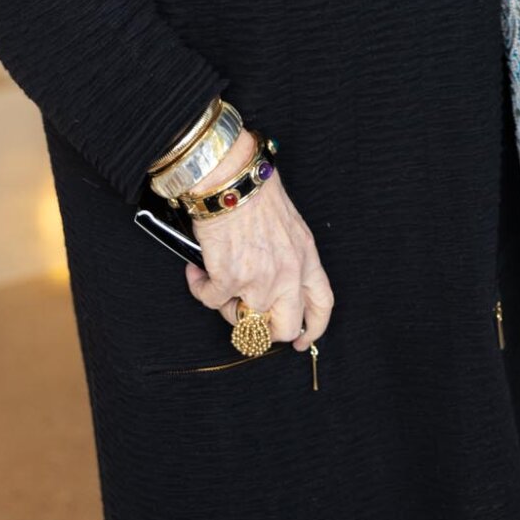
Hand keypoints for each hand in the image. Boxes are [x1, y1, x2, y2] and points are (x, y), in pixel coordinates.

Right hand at [182, 134, 333, 351]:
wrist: (233, 179)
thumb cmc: (258, 195)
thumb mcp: (291, 228)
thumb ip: (291, 259)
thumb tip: (275, 286)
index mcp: (307, 258)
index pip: (321, 306)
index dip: (312, 330)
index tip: (301, 340)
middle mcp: (288, 274)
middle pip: (284, 328)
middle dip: (263, 330)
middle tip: (245, 315)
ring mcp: (259, 280)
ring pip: (243, 321)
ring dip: (226, 305)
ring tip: (218, 279)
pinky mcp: (229, 278)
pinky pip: (211, 301)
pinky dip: (200, 288)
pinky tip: (197, 270)